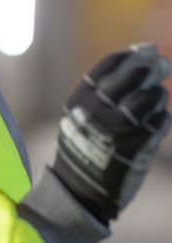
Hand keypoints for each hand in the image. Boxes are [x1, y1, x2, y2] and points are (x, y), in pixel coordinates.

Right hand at [52, 43, 171, 223]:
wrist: (81, 191)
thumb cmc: (83, 147)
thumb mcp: (80, 116)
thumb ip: (102, 92)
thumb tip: (142, 62)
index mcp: (81, 100)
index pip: (110, 64)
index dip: (132, 54)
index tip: (147, 50)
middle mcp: (99, 110)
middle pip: (134, 75)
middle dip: (151, 68)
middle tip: (161, 66)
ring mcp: (120, 127)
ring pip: (152, 96)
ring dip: (159, 94)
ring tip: (155, 98)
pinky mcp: (140, 144)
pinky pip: (161, 120)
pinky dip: (161, 118)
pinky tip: (153, 124)